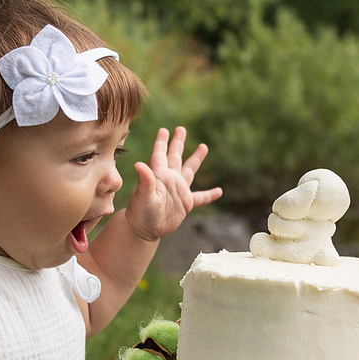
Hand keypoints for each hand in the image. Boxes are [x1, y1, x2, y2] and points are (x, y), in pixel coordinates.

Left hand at [122, 126, 222, 242]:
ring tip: (203, 146)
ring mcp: (178, 190)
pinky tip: (219, 191)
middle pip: (175, 156)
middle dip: (178, 143)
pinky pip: (201, 197)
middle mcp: (169, 179)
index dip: (162, 142)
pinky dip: (210, 195)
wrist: (145, 230)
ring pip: (189, 170)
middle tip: (181, 129)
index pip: (160, 154)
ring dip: (196, 159)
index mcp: (159, 174)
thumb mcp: (142, 196)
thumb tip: (139, 164)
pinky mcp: (185, 203)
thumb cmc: (140, 213)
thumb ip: (144, 180)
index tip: (164, 130)